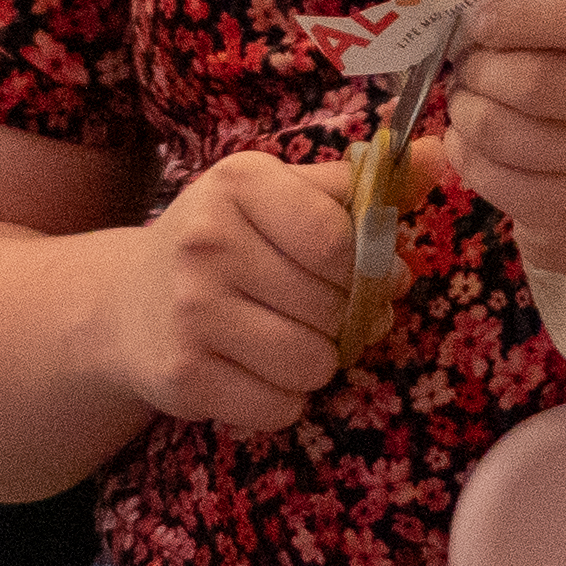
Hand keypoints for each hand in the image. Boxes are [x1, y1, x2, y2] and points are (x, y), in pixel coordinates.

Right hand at [96, 148, 374, 431]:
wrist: (125, 304)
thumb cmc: (224, 244)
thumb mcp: (279, 197)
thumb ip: (357, 186)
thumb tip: (440, 157)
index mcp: (239, 184)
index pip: (339, 240)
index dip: (364, 269)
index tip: (358, 275)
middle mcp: (206, 242)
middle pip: (332, 308)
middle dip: (342, 321)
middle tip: (315, 315)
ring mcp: (190, 312)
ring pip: (313, 365)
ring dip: (314, 365)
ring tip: (283, 343)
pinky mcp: (182, 376)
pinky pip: (279, 408)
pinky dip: (281, 401)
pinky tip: (252, 373)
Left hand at [446, 0, 565, 297]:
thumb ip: (556, 6)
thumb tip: (483, 5)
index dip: (519, 14)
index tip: (481, 22)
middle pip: (535, 79)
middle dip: (480, 67)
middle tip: (467, 65)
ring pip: (502, 131)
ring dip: (465, 108)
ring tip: (465, 99)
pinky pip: (492, 177)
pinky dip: (464, 151)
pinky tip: (468, 138)